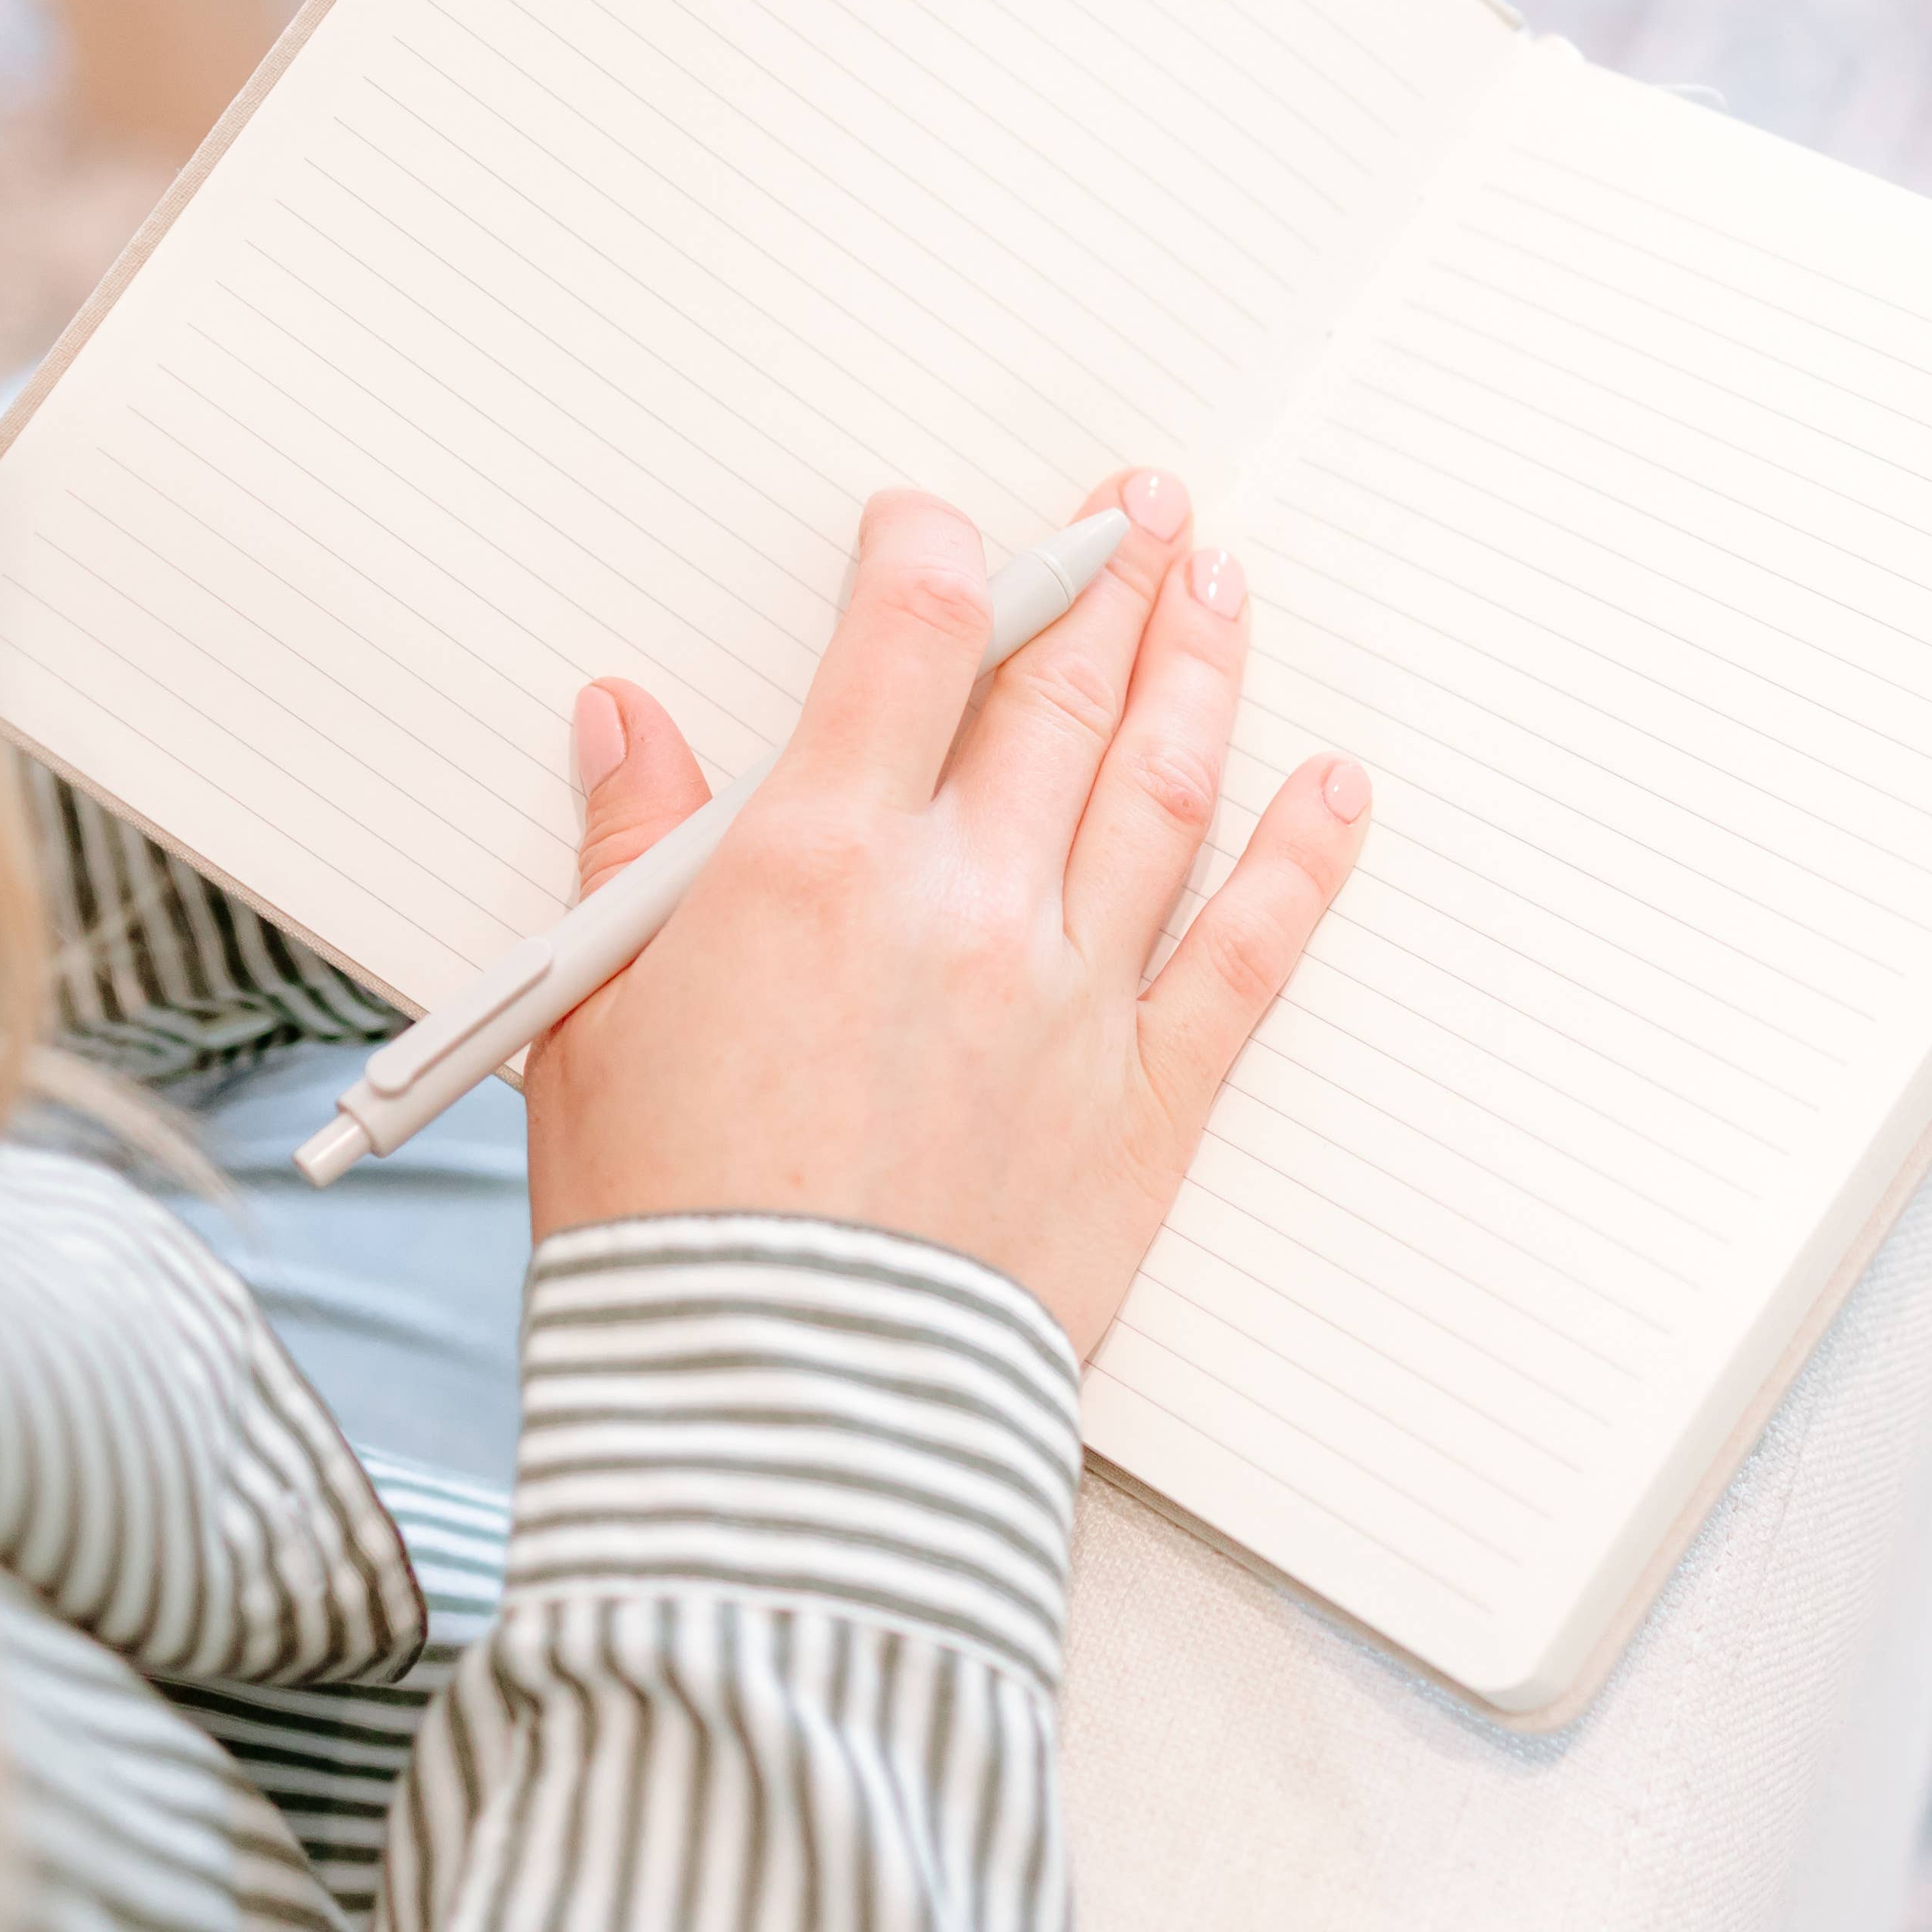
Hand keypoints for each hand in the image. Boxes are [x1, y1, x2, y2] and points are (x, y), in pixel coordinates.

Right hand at [521, 472, 1372, 1351]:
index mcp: (820, 864)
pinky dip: (1303, 861)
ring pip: (1163, 789)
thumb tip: (628, 723)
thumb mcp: (596, 1021)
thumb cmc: (670, 1241)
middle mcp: (967, 904)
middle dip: (1103, 582)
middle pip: (1058, 695)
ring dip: (1199, 672)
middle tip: (1142, 515)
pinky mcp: (1146, 1104)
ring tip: (1222, 591)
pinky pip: (1249, 956)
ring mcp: (1073, 998)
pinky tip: (1335, 792)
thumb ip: (628, 852)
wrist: (779, 1416)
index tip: (942, 526)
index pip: (910, 637)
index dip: (937, 553)